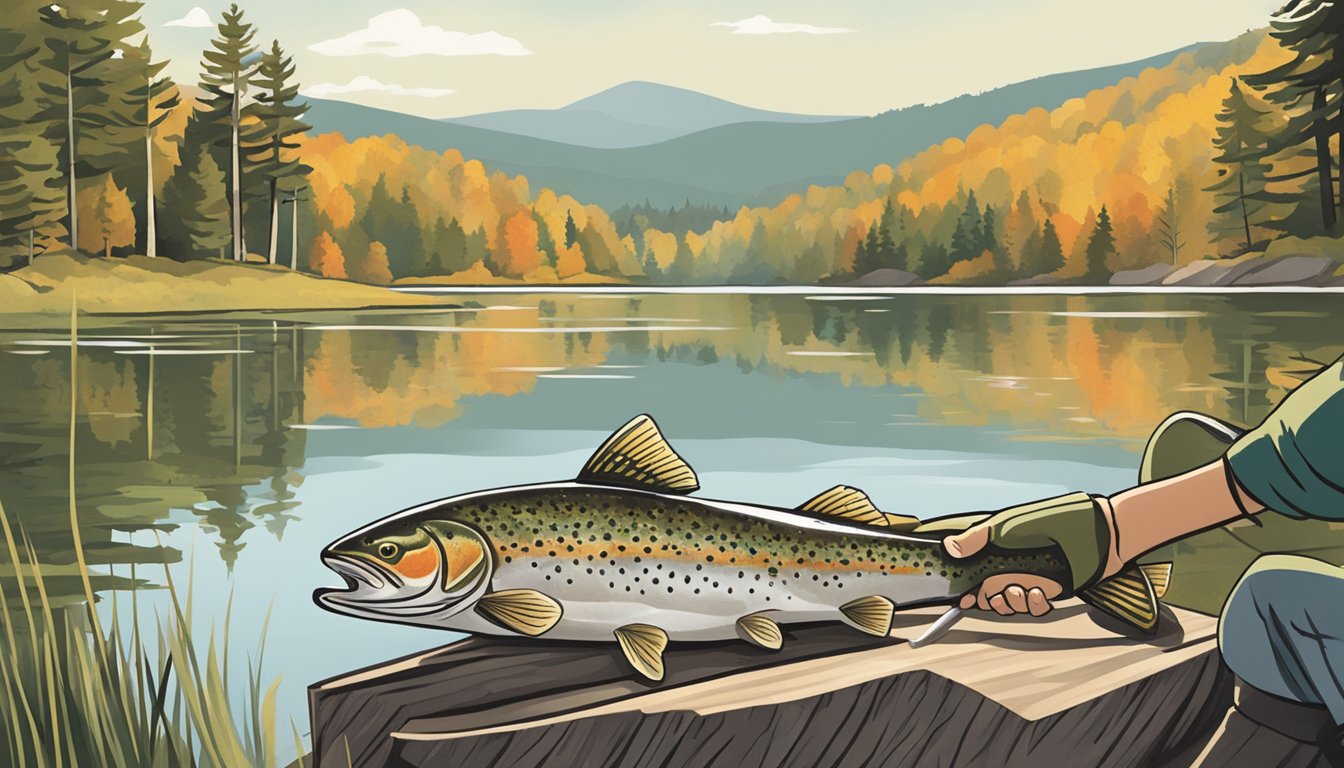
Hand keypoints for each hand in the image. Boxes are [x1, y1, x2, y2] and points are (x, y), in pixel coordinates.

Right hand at [944, 524, 1062, 615]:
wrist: (1093, 533)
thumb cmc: (1050, 521)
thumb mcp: (1006, 526)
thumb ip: (976, 538)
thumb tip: (949, 547)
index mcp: (998, 550)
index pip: (976, 573)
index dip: (968, 590)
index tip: (963, 600)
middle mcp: (1013, 566)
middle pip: (991, 594)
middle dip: (990, 600)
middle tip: (995, 593)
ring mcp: (1031, 580)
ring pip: (1012, 604)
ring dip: (1013, 601)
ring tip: (1022, 589)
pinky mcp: (1051, 592)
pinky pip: (1035, 609)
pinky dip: (1034, 605)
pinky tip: (1039, 592)